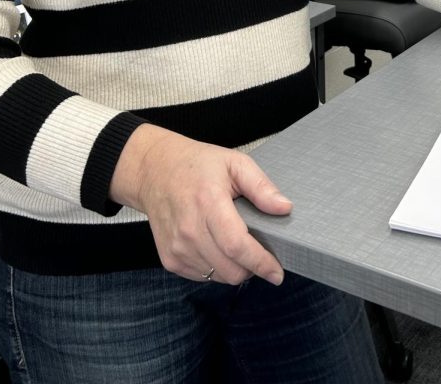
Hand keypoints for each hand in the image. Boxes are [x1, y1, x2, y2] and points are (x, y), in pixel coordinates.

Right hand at [110, 125, 291, 283]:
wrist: (155, 171)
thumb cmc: (197, 165)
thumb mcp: (235, 163)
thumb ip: (261, 186)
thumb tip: (284, 208)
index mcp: (208, 204)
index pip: (237, 246)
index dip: (260, 262)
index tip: (277, 272)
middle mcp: (190, 230)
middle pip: (230, 269)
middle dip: (252, 268)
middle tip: (260, 253)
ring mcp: (177, 248)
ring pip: (218, 277)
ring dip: (234, 268)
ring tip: (236, 244)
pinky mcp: (170, 259)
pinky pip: (203, 276)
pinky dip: (216, 268)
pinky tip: (217, 246)